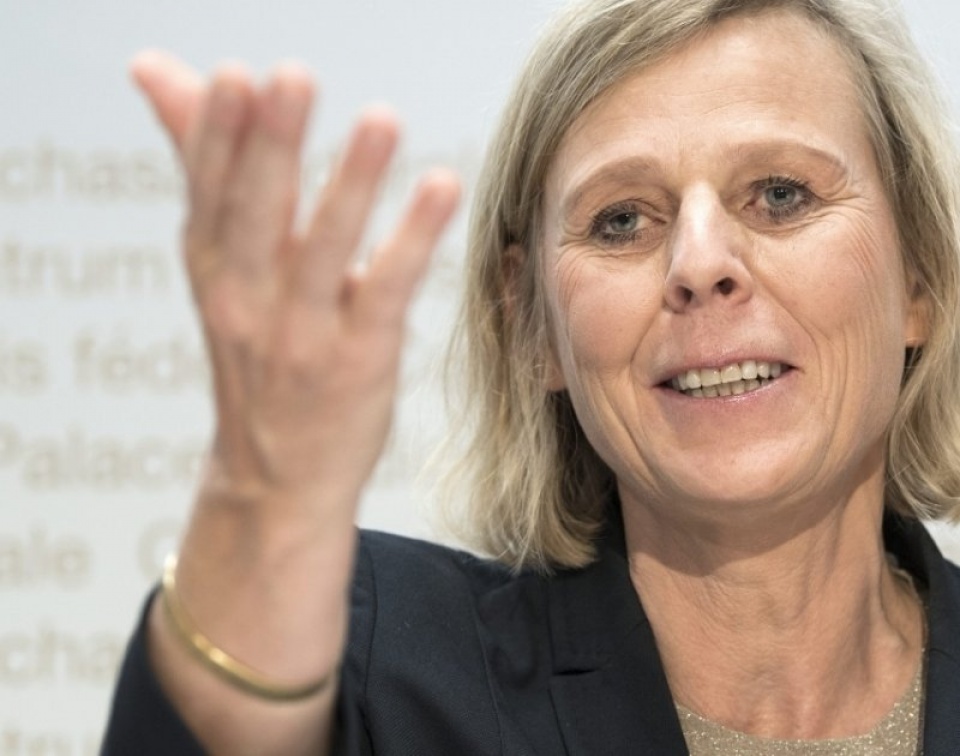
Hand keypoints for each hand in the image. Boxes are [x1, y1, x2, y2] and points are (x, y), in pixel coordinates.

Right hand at [126, 51, 459, 750]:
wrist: (277, 479)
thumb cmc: (258, 350)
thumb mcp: (223, 263)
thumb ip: (207, 163)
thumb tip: (157, 69)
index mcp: (213, 268)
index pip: (208, 192)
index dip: (217, 135)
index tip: (233, 77)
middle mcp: (249, 300)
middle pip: (256, 213)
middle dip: (272, 144)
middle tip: (291, 78)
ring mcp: (303, 335)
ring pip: (324, 252)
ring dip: (352, 184)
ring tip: (382, 120)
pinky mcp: (358, 361)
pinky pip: (388, 292)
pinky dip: (413, 240)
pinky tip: (441, 189)